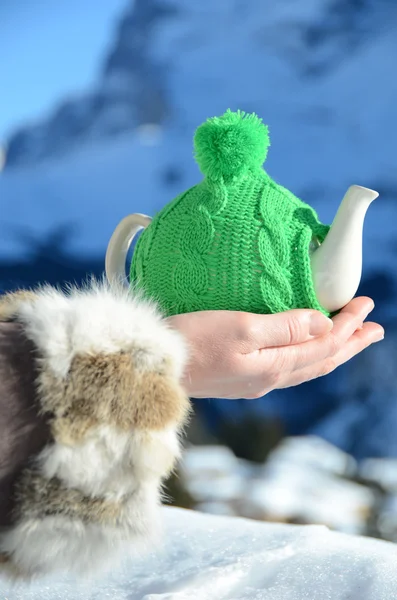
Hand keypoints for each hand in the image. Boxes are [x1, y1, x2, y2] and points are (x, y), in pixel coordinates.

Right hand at [167, 298, 383, 398]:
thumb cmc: (192, 342)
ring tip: (351, 340)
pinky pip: (289, 369)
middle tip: (375, 329)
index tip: (368, 304)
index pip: (325, 344)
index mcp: (274, 366)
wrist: (153, 369)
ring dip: (333, 351)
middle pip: (322, 361)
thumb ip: (286, 326)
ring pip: (307, 366)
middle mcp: (270, 379)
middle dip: (351, 344)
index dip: (349, 325)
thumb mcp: (241, 327)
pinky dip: (308, 356)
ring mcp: (254, 382)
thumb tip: (324, 324)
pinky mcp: (240, 379)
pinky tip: (305, 352)